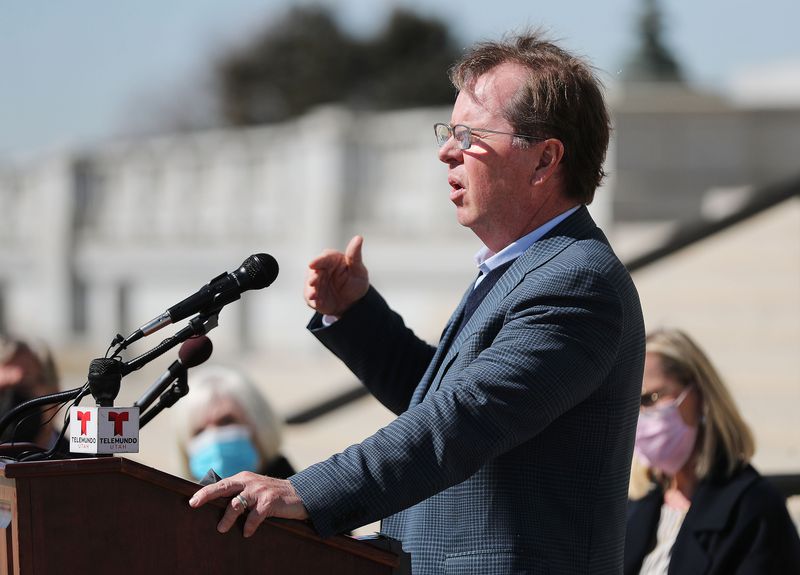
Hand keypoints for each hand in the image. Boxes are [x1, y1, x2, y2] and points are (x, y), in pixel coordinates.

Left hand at [189, 472, 307, 536]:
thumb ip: (240, 493)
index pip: (221, 484)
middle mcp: (250, 482)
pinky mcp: (270, 501)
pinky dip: (249, 526)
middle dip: (207, 495)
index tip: (192, 500)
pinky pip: (255, 516)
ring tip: (221, 529)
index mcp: (244, 478)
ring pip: (237, 504)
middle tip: (194, 504)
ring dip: (228, 518)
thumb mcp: (255, 490)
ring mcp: (260, 491)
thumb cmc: (273, 495)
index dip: (205, 491)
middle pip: (224, 487)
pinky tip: (247, 533)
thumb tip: (218, 505)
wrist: (300, 494)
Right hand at [304, 235, 368, 316]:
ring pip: (310, 285)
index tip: (312, 264)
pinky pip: (310, 298)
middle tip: (313, 282)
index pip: (323, 258)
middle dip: (313, 277)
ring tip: (314, 295)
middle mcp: (321, 270)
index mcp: (331, 260)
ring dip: (311, 290)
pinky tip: (317, 302)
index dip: (318, 261)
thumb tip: (359, 238)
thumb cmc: (356, 281)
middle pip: (314, 271)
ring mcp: (316, 283)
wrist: (354, 302)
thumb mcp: (358, 269)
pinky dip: (313, 300)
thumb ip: (355, 255)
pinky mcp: (313, 296)